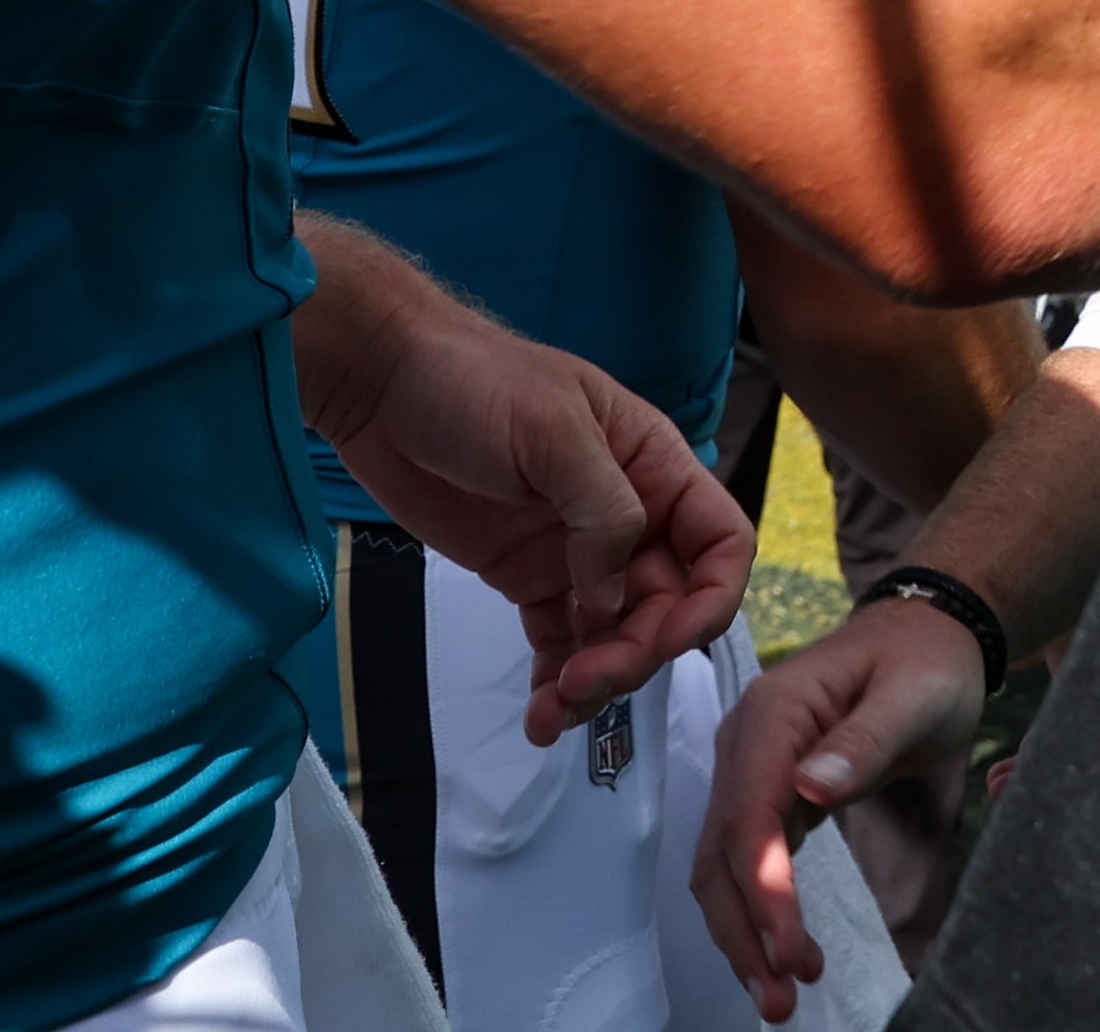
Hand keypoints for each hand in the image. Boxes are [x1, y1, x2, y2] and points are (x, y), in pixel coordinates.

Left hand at [303, 244, 750, 738]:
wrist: (382, 385)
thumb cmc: (475, 382)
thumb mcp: (553, 430)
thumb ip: (603, 510)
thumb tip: (616, 598)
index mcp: (653, 464)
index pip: (718, 541)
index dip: (711, 598)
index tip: (670, 640)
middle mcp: (628, 513)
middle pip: (667, 603)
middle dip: (636, 651)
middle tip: (584, 682)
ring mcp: (576, 551)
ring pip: (616, 633)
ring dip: (597, 680)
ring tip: (552, 711)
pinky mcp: (528, 577)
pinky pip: (560, 641)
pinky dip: (556, 682)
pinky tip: (539, 717)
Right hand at [692, 597, 983, 1021]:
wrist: (927, 638)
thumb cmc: (926, 662)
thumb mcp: (914, 696)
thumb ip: (866, 741)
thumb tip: (811, 789)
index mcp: (773, 713)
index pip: (751, 816)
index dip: (764, 889)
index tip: (788, 950)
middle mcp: (746, 741)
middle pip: (723, 851)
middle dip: (744, 929)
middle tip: (779, 1000)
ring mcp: (752, 768)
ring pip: (727, 865)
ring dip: (747, 931)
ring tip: (780, 996)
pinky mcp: (769, 792)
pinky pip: (752, 860)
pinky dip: (761, 909)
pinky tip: (783, 950)